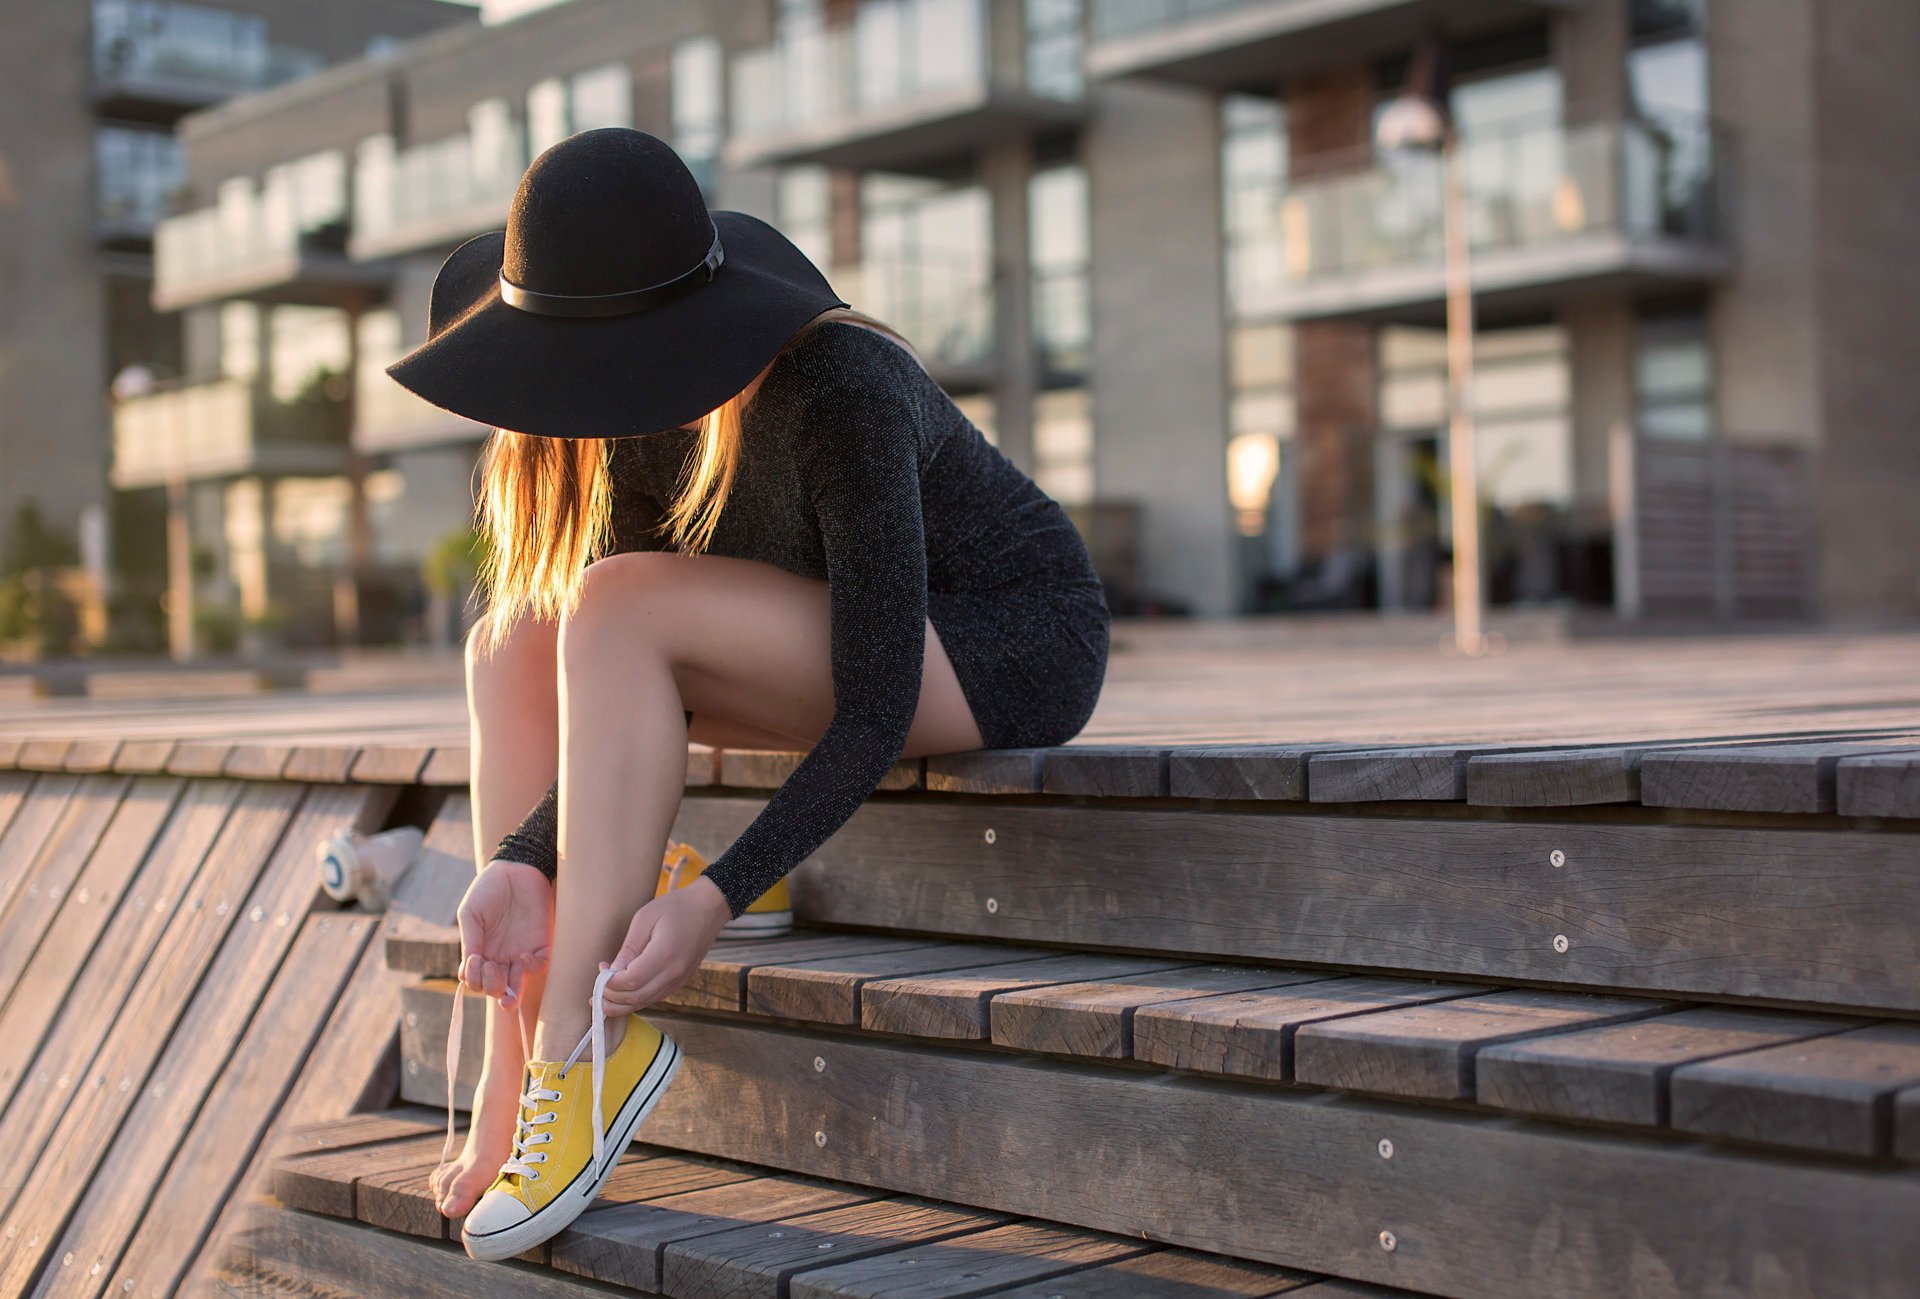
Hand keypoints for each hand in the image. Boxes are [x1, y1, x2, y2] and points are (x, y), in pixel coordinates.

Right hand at [455, 858, 553, 1006]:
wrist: (516, 867)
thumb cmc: (489, 889)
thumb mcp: (471, 914)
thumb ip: (470, 942)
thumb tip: (464, 975)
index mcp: (482, 951)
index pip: (478, 980)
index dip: (474, 980)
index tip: (473, 963)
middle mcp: (501, 956)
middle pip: (497, 988)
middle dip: (492, 989)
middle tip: (489, 968)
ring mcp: (521, 951)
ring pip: (518, 985)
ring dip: (511, 995)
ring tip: (507, 995)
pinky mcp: (542, 943)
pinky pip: (540, 965)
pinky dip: (531, 968)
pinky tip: (522, 957)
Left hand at [597, 875, 731, 1015]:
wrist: (709, 908)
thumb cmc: (676, 907)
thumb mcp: (645, 919)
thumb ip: (628, 949)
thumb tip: (612, 973)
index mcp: (664, 954)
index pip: (630, 981)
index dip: (610, 982)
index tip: (601, 969)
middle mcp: (674, 972)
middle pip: (636, 997)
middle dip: (611, 999)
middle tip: (595, 991)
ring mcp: (679, 979)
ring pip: (645, 1002)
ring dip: (621, 1005)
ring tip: (602, 999)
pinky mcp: (680, 981)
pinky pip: (654, 997)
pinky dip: (636, 1000)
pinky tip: (622, 994)